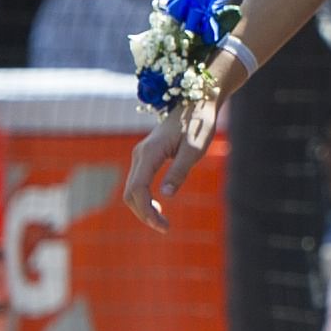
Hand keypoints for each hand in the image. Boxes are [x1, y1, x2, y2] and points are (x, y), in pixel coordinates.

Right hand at [122, 90, 223, 229]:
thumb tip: (167, 195)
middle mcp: (140, 154)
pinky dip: (144, 199)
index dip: (146, 210)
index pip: (138, 189)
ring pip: (132, 189)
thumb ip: (180, 170)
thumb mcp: (195, 149)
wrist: (196, 103)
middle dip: (144, 213)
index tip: (163, 226)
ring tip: (163, 222)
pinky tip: (158, 207)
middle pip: (130, 193)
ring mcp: (141, 155)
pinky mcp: (146, 157)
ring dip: (143, 208)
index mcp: (150, 153)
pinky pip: (138, 183)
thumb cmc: (199, 124)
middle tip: (164, 228)